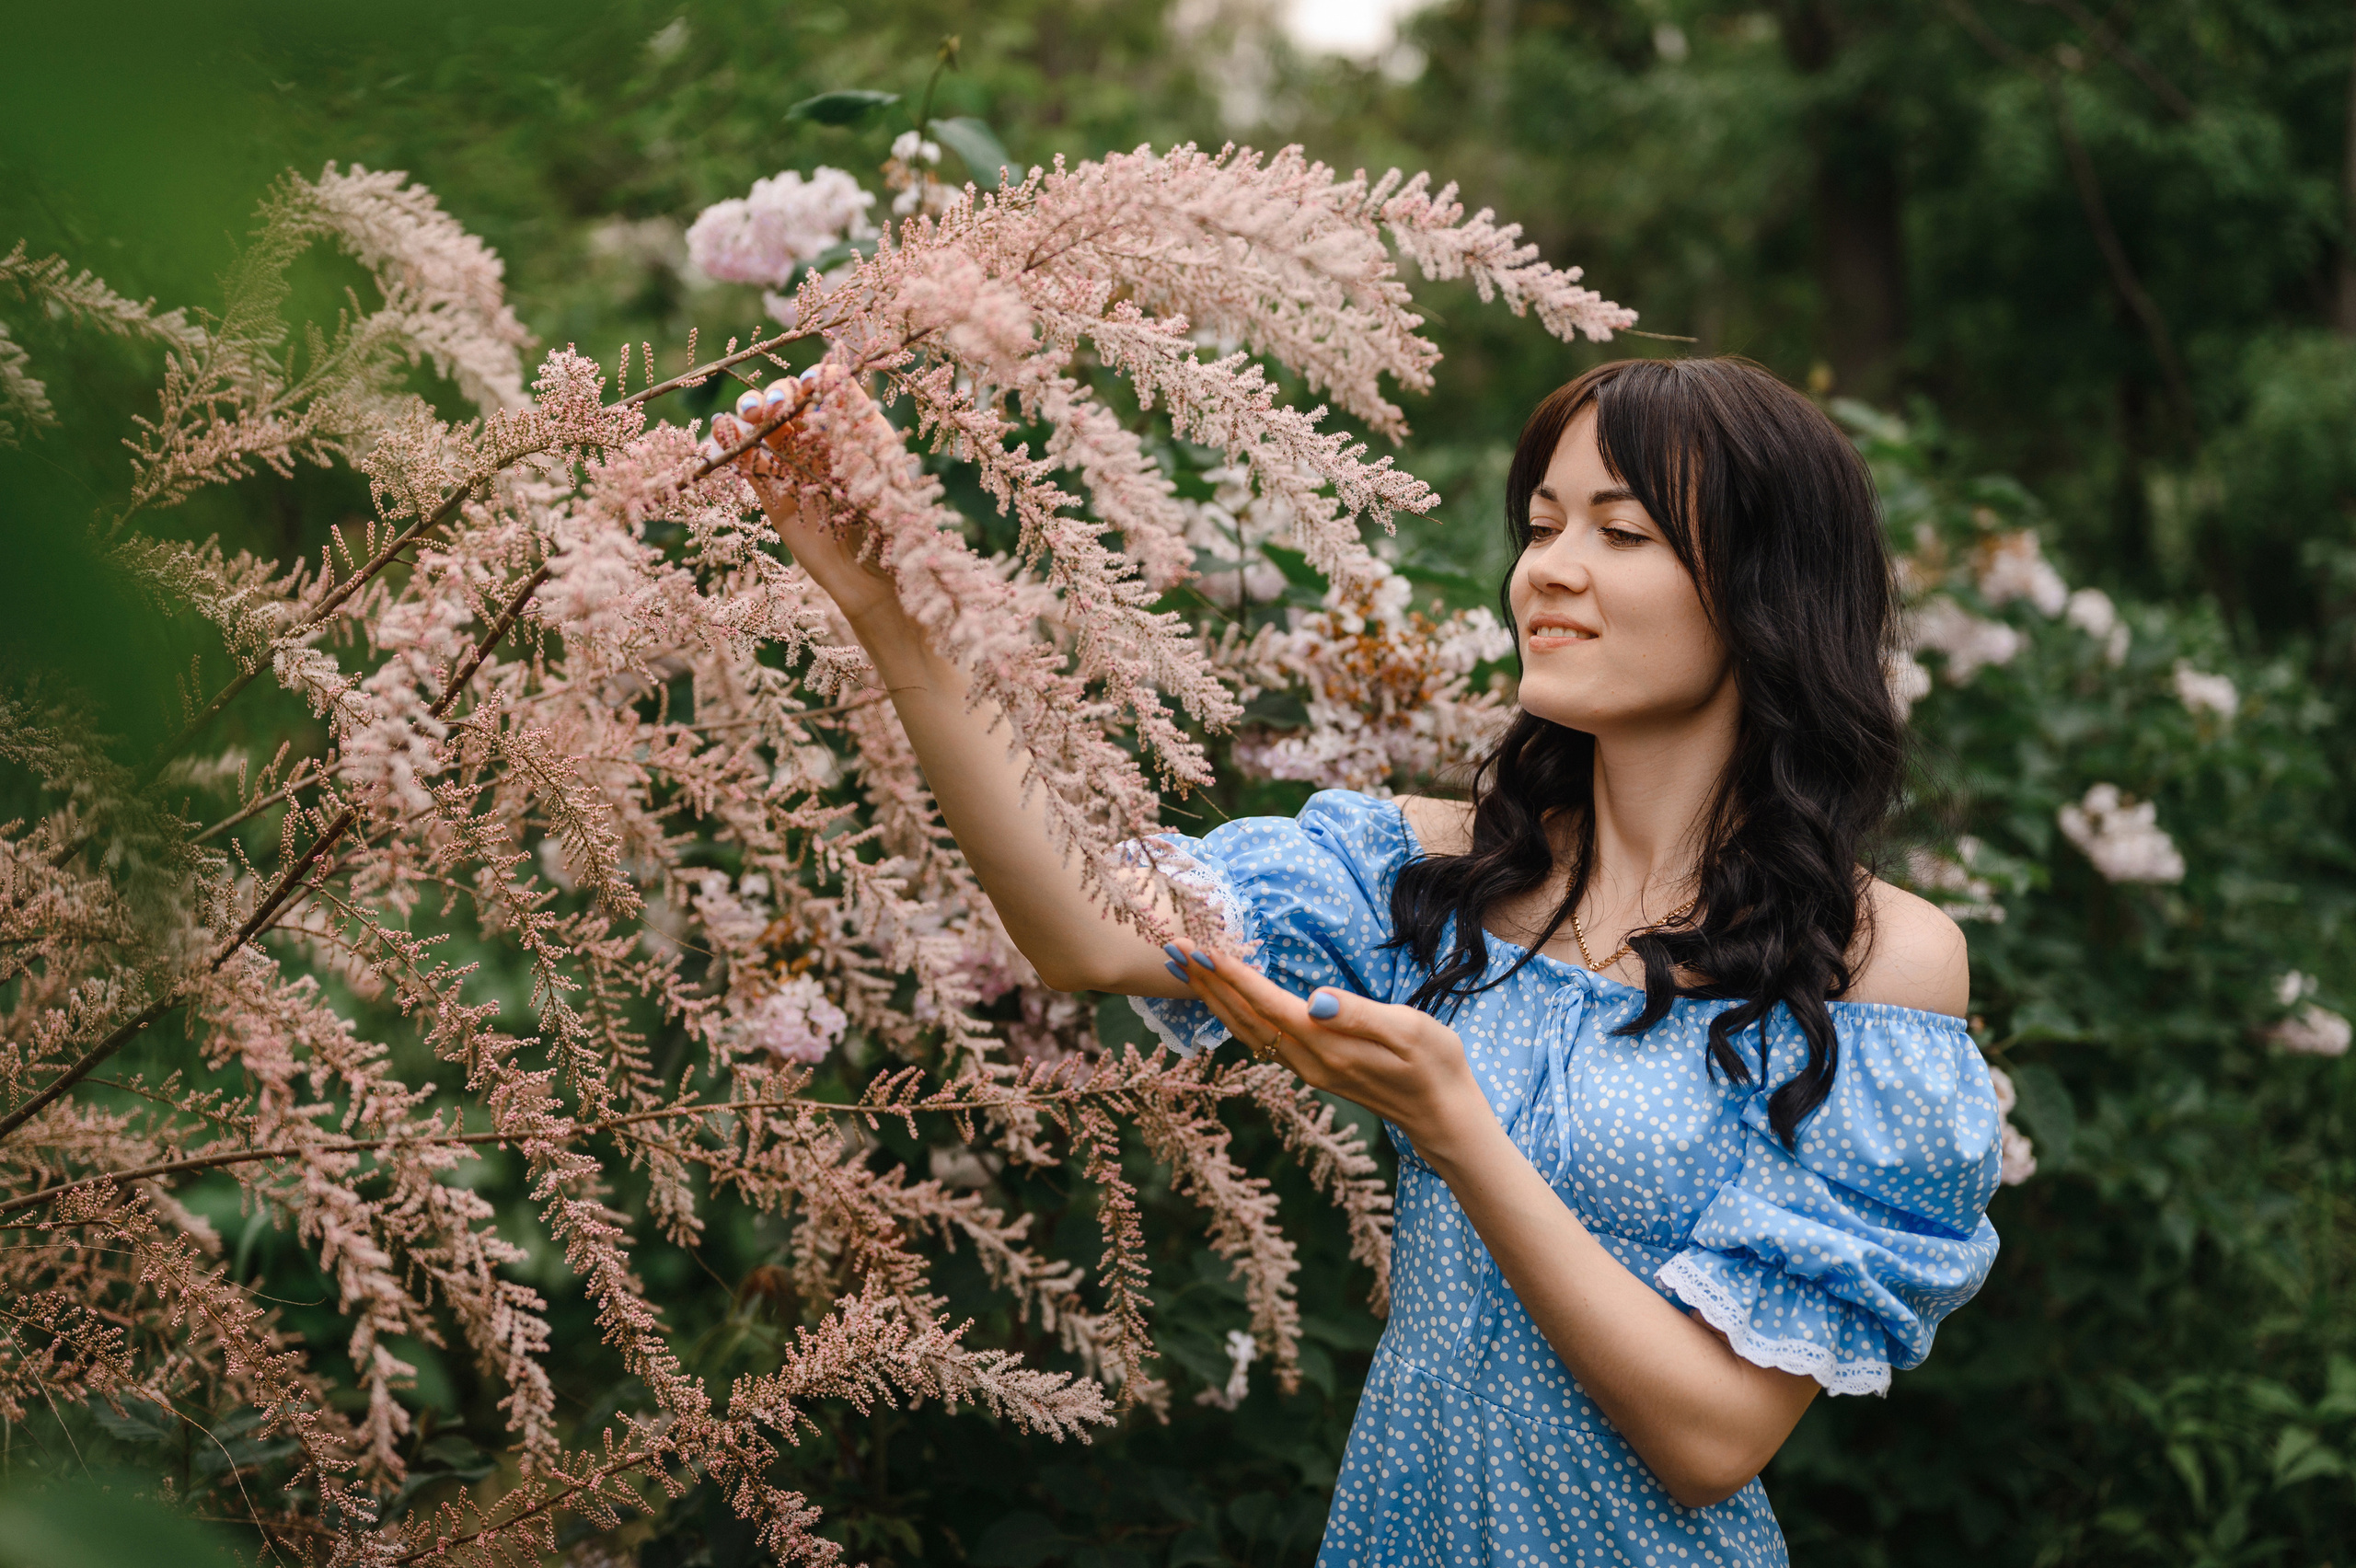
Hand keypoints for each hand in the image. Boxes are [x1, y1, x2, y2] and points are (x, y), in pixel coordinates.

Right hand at [708, 368, 904, 628]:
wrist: (879, 579)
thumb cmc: (894, 520)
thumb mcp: (882, 464)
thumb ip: (857, 420)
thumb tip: (833, 375)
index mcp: (851, 431)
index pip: (826, 392)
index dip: (814, 381)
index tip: (811, 384)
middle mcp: (820, 445)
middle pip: (788, 405)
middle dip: (776, 396)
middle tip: (773, 405)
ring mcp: (794, 470)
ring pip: (763, 431)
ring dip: (750, 414)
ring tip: (745, 414)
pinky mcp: (774, 498)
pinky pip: (750, 468)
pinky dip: (733, 448)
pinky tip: (722, 431)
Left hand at [1162, 941, 1489, 1156]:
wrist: (1444, 1117)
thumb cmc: (1436, 1067)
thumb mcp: (1411, 1032)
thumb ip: (1359, 1014)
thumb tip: (1313, 1000)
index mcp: (1327, 1045)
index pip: (1267, 1004)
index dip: (1232, 975)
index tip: (1200, 947)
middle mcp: (1308, 1061)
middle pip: (1244, 1017)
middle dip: (1206, 982)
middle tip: (1171, 946)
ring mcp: (1307, 1069)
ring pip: (1246, 1030)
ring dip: (1212, 998)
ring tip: (1183, 968)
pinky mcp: (1313, 1070)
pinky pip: (1260, 1038)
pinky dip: (1233, 1014)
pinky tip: (1223, 1000)